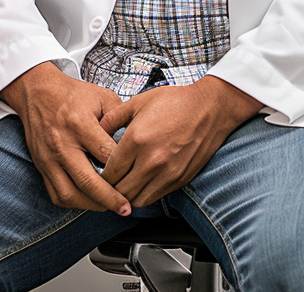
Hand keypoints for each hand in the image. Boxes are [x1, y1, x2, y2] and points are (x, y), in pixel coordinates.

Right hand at [0, 62, 131, 214]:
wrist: (36, 91)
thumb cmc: (71, 94)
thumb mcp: (101, 96)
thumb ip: (120, 118)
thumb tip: (136, 141)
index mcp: (79, 124)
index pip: (105, 155)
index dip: (124, 168)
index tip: (136, 176)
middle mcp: (62, 144)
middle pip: (88, 181)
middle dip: (110, 199)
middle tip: (126, 208)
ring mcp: (49, 157)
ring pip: (70, 194)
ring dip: (91, 205)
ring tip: (108, 206)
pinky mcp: (41, 165)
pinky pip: (56, 194)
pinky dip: (73, 202)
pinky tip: (87, 200)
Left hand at [99, 77, 262, 206]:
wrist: (208, 109)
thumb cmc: (173, 102)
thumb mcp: (137, 102)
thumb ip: (113, 118)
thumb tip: (97, 130)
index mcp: (137, 140)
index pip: (110, 171)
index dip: (99, 175)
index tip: (95, 173)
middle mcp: (151, 161)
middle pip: (121, 191)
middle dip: (109, 189)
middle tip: (104, 184)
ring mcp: (167, 173)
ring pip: (138, 200)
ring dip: (126, 196)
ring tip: (121, 186)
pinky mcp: (180, 180)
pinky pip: (156, 197)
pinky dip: (144, 195)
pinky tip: (139, 184)